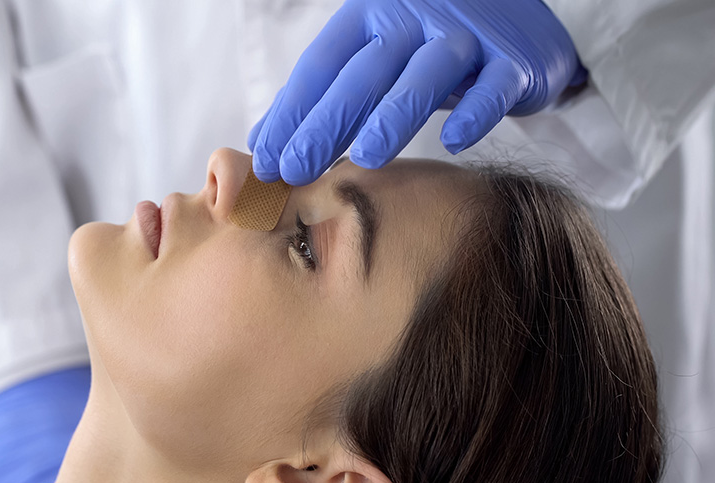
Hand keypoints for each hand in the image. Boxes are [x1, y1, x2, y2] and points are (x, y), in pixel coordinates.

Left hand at [248, 0, 586, 185]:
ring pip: (424, 75)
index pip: (322, 65)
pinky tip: (454, 141)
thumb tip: (263, 142)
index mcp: (370, 16)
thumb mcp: (371, 58)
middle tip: (296, 168)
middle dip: (327, 122)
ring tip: (366, 159)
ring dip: (394, 116)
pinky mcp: (513, 59)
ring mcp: (464, 35)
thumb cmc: (428, 44)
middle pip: (363, 73)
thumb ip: (321, 96)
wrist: (517, 13)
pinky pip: (494, 85)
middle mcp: (412, 19)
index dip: (292, 112)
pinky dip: (475, 111)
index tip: (267, 161)